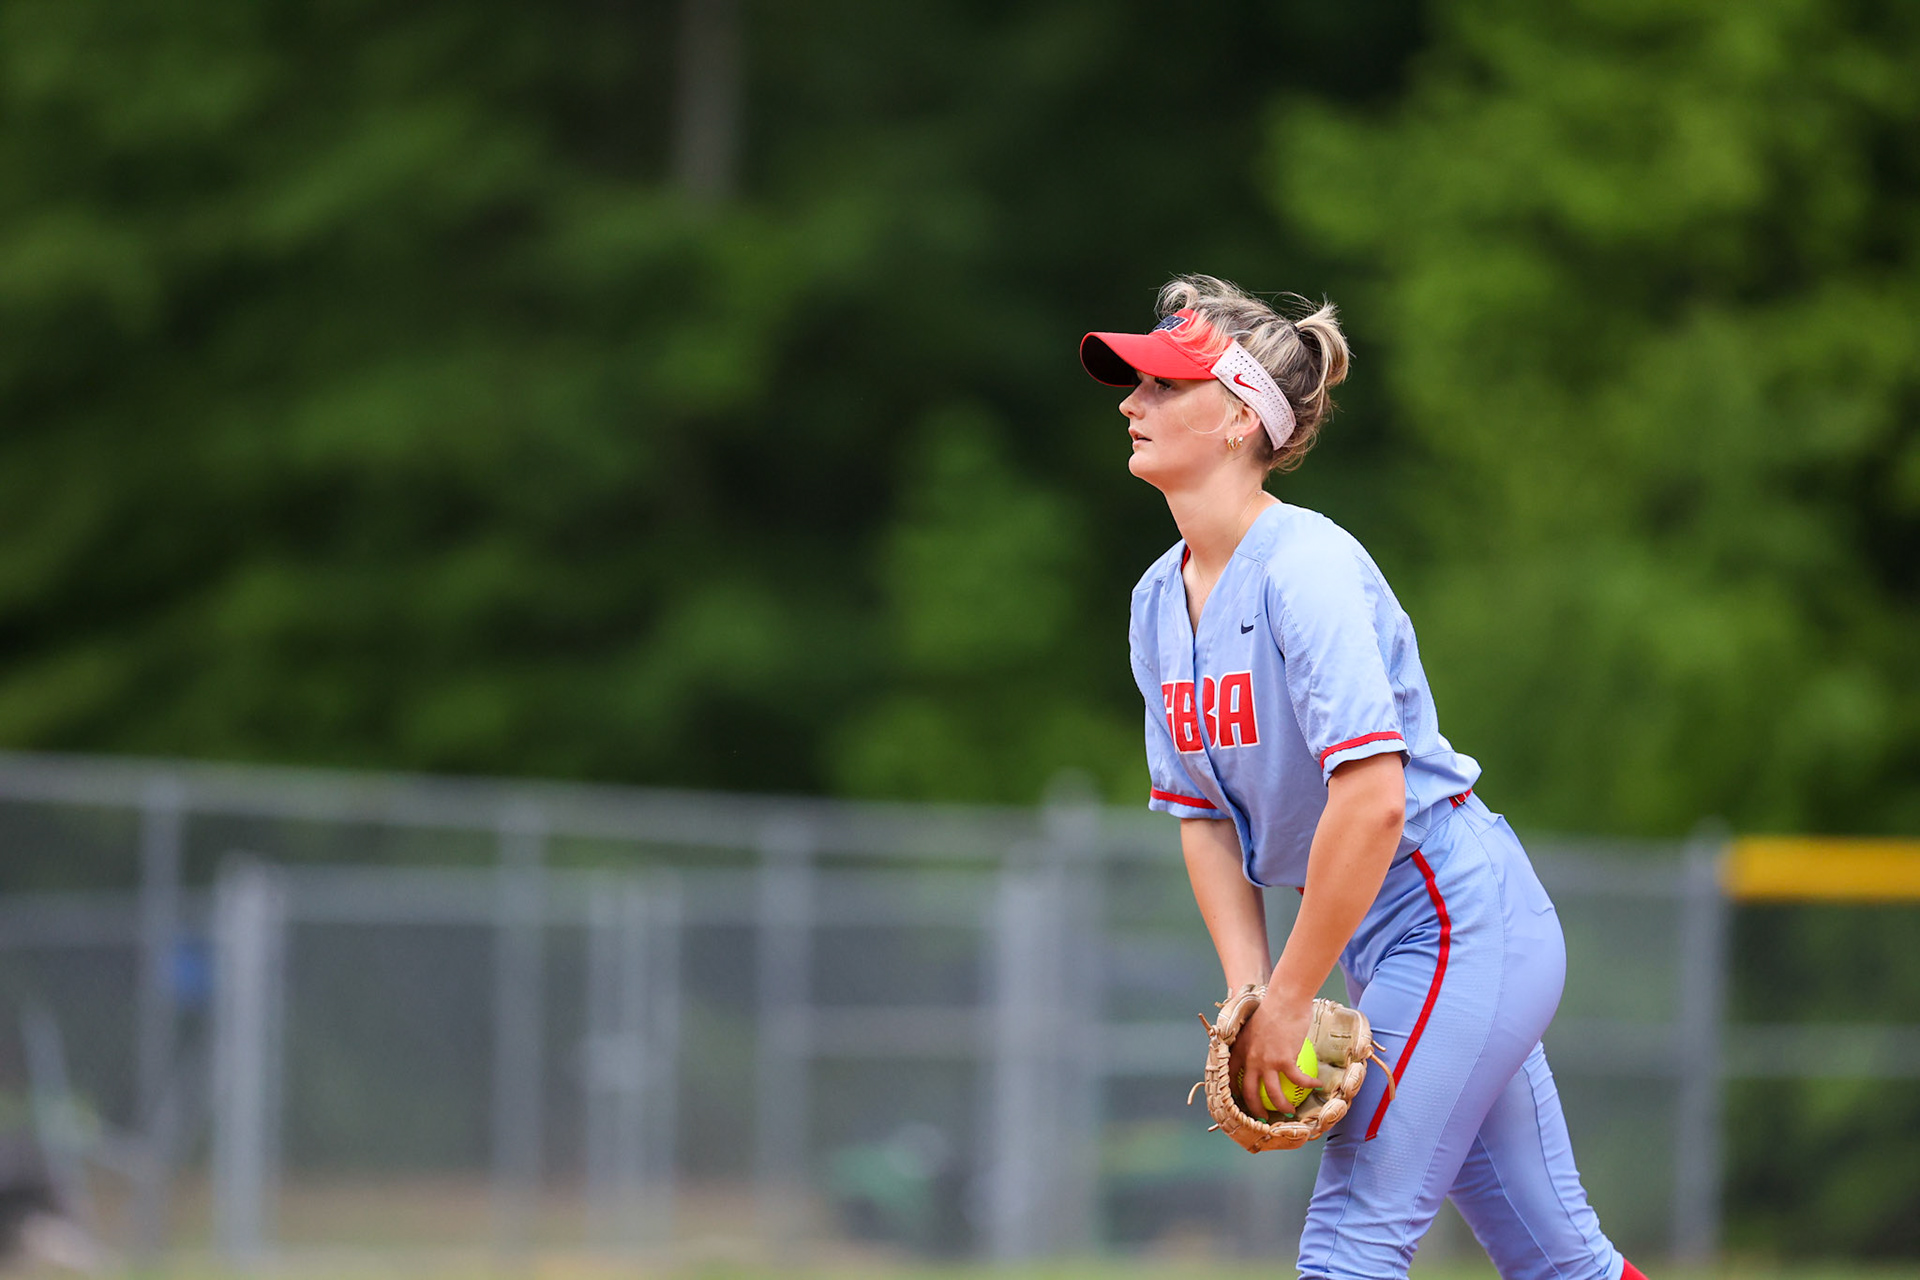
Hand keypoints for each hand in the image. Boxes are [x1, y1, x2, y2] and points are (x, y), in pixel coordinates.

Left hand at [1229, 990, 1321, 1119]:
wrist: (1285, 999)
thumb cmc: (1272, 1006)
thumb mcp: (1253, 1025)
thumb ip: (1254, 1041)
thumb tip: (1261, 1050)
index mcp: (1240, 1049)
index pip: (1231, 1076)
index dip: (1233, 1091)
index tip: (1240, 1100)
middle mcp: (1250, 1058)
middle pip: (1249, 1093)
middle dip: (1255, 1110)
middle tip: (1265, 1116)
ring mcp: (1266, 1061)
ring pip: (1273, 1094)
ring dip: (1283, 1106)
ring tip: (1291, 1111)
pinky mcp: (1284, 1060)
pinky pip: (1298, 1080)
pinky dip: (1309, 1084)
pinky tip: (1317, 1085)